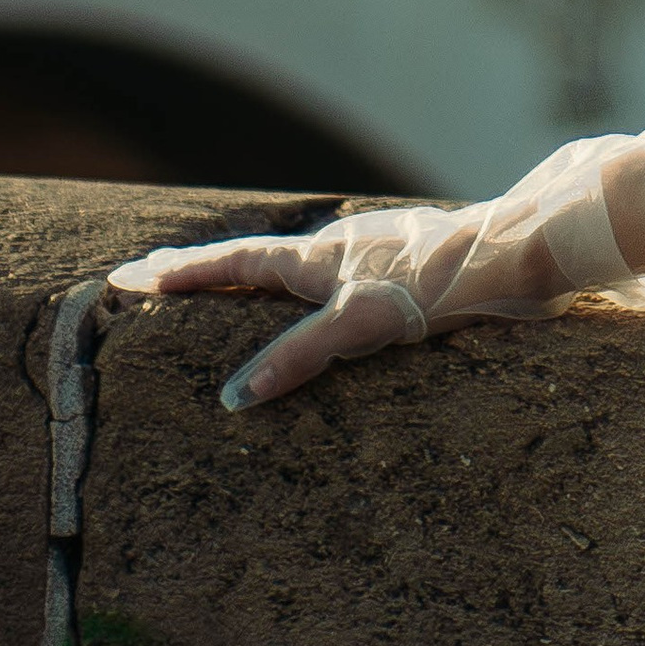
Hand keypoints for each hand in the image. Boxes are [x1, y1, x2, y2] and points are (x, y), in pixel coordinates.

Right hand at [111, 210, 476, 409]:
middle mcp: (338, 249)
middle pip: (256, 260)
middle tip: (157, 280)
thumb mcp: (359, 324)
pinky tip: (323, 300)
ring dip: (254, 278)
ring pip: (298, 265)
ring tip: (226, 294)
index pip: (232, 265)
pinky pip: (335, 276)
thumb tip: (234, 397)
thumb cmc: (438, 285)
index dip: (180, 274)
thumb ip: (299, 356)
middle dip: (204, 273)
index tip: (129, 276)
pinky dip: (305, 288)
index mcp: (317, 259)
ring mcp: (372, 251)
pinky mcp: (404, 265)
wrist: (515, 251)